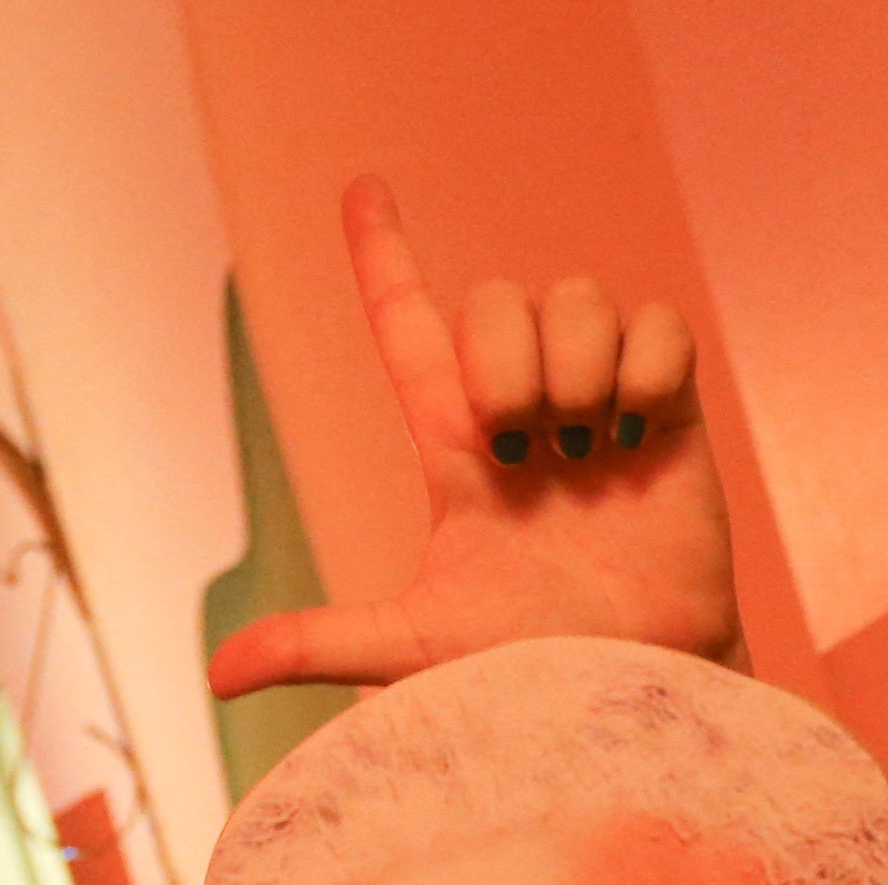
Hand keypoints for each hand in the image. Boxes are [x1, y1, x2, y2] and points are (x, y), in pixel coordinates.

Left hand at [207, 176, 742, 694]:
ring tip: (588, 451)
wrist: (636, 693)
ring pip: (576, 296)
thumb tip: (216, 675)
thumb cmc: (530, 674)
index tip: (362, 189)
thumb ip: (322, 644)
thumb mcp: (415, 651)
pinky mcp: (671, 410)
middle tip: (523, 447)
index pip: (408, 329)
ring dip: (575, 369)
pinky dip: (647, 369)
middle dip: (504, 360)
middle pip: (496, 298)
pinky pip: (658, 322)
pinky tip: (642, 437)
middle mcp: (524, 409)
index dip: (385, 257)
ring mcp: (598, 404)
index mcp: (454, 449)